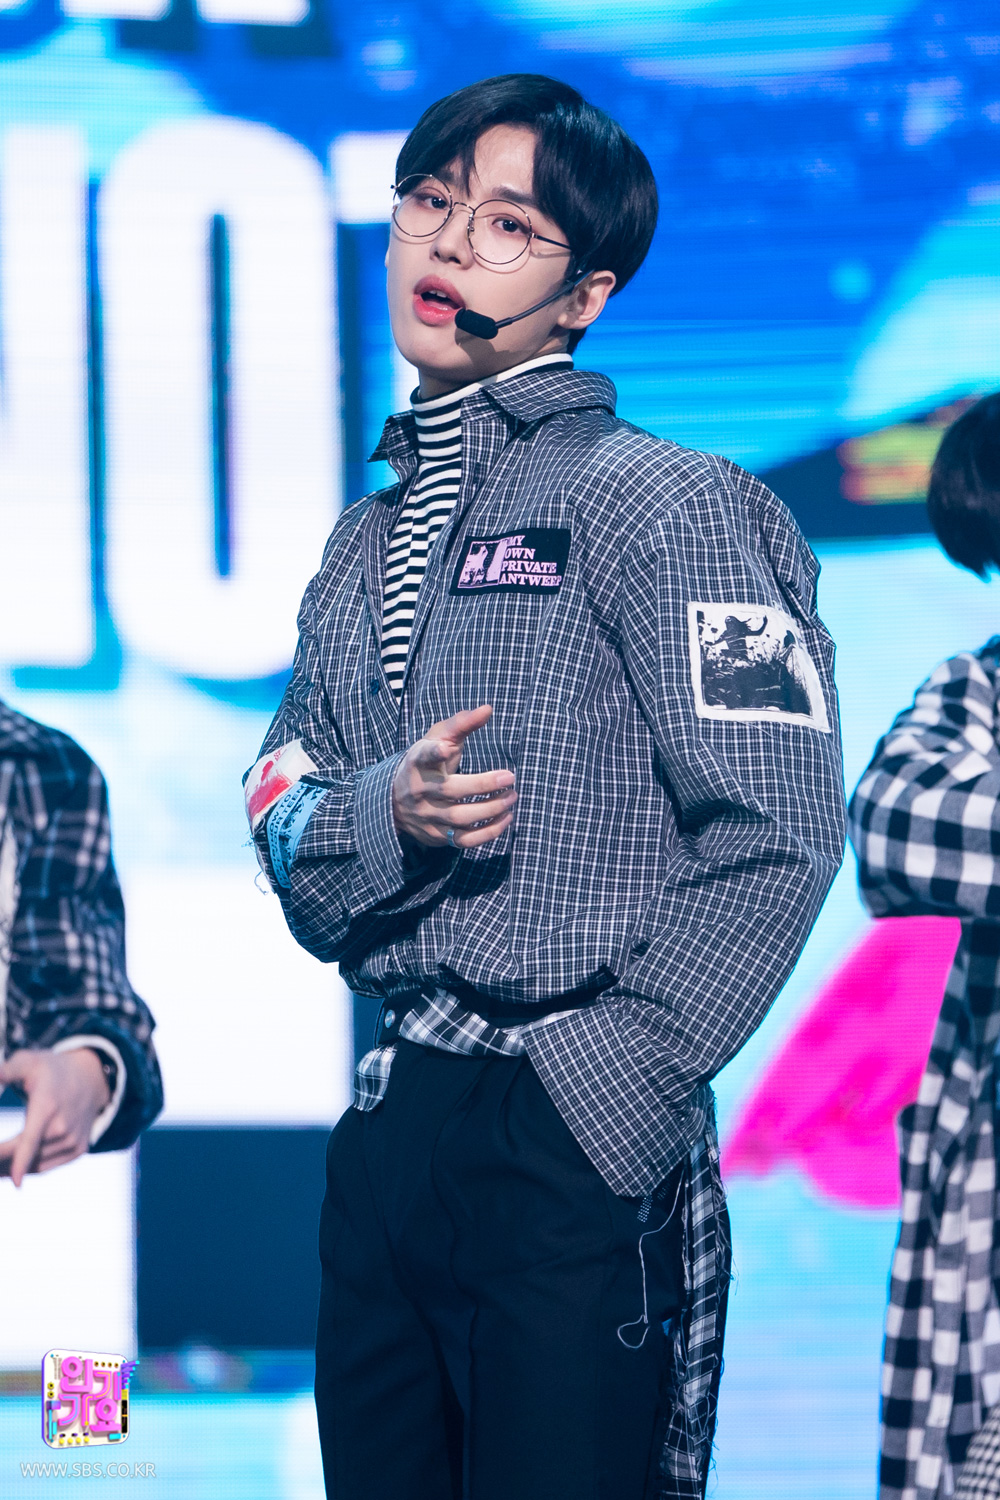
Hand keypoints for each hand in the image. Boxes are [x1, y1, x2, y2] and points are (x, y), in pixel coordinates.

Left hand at [0, 1049, 110, 1186]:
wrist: (91, 1079)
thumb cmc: (52, 1070)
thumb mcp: (29, 1061)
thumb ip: (7, 1071)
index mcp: (47, 1106)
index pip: (30, 1140)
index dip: (19, 1162)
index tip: (15, 1183)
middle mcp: (63, 1126)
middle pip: (25, 1155)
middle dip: (1, 1162)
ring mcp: (72, 1140)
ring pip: (34, 1164)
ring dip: (11, 1169)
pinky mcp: (78, 1149)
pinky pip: (46, 1166)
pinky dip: (28, 1169)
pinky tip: (11, 1170)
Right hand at [392, 705, 516, 850]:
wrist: (395, 800)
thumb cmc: (426, 762)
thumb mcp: (437, 738)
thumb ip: (462, 724)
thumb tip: (488, 709)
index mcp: (418, 762)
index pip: (423, 756)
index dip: (433, 752)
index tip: (445, 747)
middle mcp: (420, 790)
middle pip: (450, 790)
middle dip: (482, 785)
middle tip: (510, 777)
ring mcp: (427, 815)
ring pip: (459, 817)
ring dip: (490, 809)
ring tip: (512, 797)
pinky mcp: (436, 835)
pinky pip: (464, 840)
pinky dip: (487, 833)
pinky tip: (506, 819)